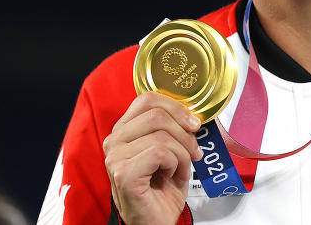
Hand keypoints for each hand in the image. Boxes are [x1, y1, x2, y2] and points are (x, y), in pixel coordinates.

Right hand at [103, 92, 203, 224]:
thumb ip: (175, 129)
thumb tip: (194, 114)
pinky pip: (160, 153)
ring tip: (180, 169)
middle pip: (157, 114)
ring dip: (183, 154)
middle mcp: (115, 140)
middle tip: (194, 152)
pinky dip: (176, 164)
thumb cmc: (162, 191)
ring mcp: (116, 157)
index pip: (147, 99)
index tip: (193, 123)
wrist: (154, 222)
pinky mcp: (123, 173)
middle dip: (185, 134)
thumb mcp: (171, 151)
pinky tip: (172, 176)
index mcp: (125, 130)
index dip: (176, 107)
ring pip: (162, 135)